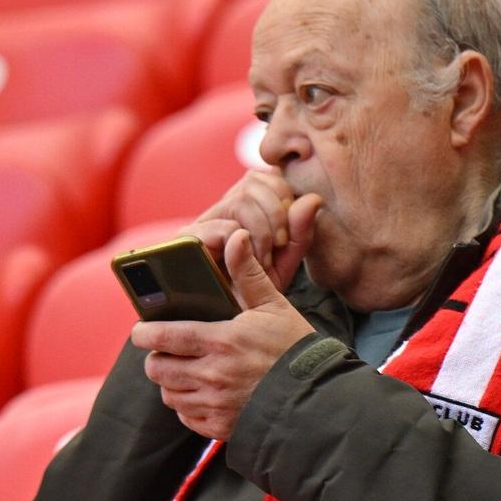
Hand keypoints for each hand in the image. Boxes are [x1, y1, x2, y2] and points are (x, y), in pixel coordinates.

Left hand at [131, 229, 317, 439]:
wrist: (318, 397)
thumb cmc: (295, 347)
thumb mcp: (274, 306)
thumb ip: (248, 274)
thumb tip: (235, 237)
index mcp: (221, 341)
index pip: (163, 337)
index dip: (144, 333)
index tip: (141, 330)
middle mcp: (212, 375)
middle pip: (157, 369)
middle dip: (157, 358)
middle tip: (167, 351)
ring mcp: (215, 404)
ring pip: (168, 393)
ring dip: (171, 382)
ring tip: (185, 371)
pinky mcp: (220, 427)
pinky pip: (186, 416)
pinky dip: (187, 406)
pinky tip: (203, 394)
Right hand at [186, 169, 321, 294]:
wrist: (226, 324)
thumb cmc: (254, 293)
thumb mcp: (284, 263)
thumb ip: (300, 233)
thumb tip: (313, 198)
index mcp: (244, 207)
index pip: (267, 175)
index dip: (285, 198)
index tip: (288, 236)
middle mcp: (221, 208)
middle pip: (254, 181)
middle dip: (276, 215)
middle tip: (278, 248)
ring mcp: (202, 221)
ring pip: (242, 199)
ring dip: (262, 231)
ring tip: (262, 262)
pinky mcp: (187, 238)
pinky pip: (224, 226)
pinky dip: (243, 244)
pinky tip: (246, 265)